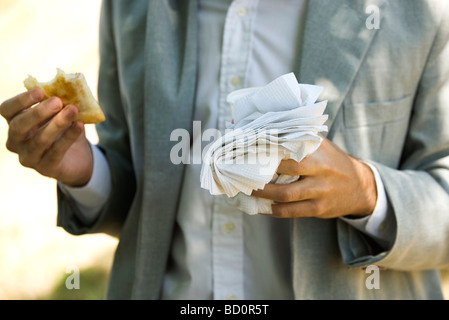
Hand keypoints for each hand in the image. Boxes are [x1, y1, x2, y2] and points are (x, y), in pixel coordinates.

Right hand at [0, 88, 92, 186]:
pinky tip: (80, 125)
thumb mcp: (59, 113)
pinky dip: (69, 137)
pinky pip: (56, 152)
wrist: (77, 157)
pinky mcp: (45, 168)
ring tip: (73, 110)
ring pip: (39, 140)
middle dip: (38, 112)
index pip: (6, 110)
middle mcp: (16, 141)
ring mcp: (28, 157)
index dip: (20, 100)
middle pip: (18, 126)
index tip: (41, 91)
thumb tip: (68, 86)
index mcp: (14, 123)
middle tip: (57, 101)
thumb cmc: (63, 129)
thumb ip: (59, 101)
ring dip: (58, 123)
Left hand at [251, 137, 376, 217]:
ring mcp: (320, 190)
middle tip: (241, 170)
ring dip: (263, 193)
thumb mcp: (320, 144)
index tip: (247, 146)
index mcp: (319, 148)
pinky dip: (272, 210)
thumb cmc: (330, 161)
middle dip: (262, 170)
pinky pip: (291, 211)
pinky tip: (260, 207)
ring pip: (287, 193)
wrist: (361, 186)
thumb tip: (261, 125)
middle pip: (287, 167)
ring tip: (246, 190)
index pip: (290, 143)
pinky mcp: (319, 208)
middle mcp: (321, 168)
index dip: (267, 145)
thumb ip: (296, 135)